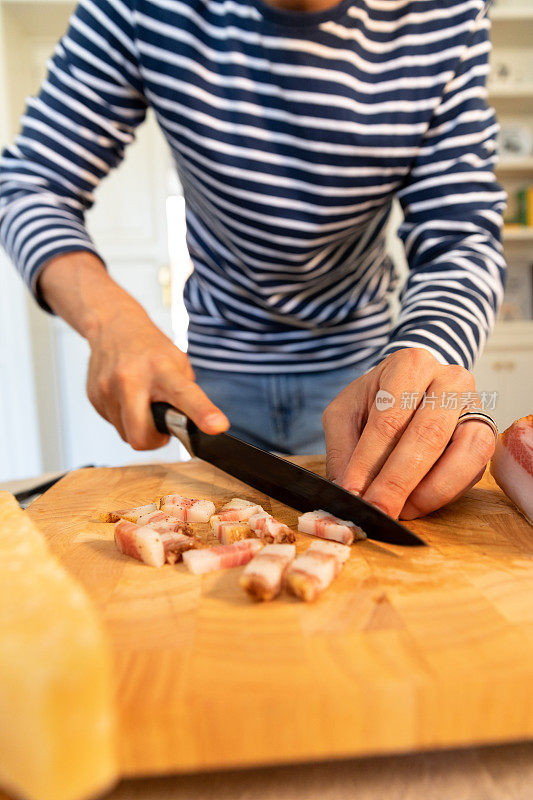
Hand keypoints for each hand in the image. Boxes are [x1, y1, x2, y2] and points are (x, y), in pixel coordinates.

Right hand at [87, 311, 228, 449]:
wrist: (112, 326)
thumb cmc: (150, 348)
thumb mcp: (177, 362)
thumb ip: (186, 395)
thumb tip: (194, 426)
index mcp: (162, 368)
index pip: (185, 395)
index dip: (203, 413)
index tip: (217, 426)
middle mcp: (131, 378)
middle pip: (141, 435)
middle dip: (153, 441)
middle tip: (161, 429)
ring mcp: (108, 389)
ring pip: (126, 435)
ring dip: (138, 429)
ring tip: (142, 405)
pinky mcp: (93, 398)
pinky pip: (114, 425)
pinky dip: (124, 419)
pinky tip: (127, 399)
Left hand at [322, 348, 494, 519]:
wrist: (413, 385)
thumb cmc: (377, 400)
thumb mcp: (347, 413)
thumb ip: (344, 449)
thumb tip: (348, 491)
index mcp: (410, 365)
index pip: (389, 419)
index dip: (368, 461)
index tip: (353, 492)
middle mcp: (450, 380)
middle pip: (427, 434)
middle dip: (398, 481)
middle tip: (376, 510)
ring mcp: (474, 407)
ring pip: (462, 453)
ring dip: (428, 491)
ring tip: (399, 510)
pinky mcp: (484, 436)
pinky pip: (473, 469)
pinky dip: (445, 493)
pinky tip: (417, 503)